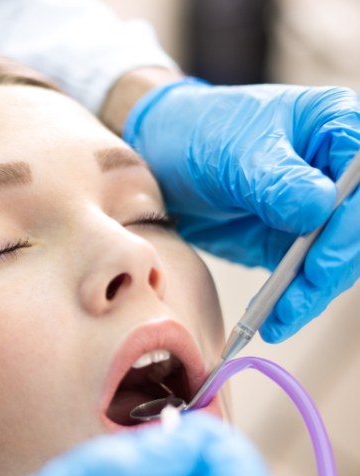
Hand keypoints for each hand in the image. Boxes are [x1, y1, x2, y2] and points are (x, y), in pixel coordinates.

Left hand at [123, 79, 359, 341]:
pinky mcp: (293, 242)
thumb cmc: (198, 135)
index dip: (351, 225)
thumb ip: (276, 180)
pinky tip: (271, 319)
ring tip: (278, 321)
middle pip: (356, 228)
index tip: (320, 261)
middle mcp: (335, 172)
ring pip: (335, 259)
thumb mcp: (233, 152)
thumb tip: (318, 209)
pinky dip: (290, 300)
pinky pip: (303, 277)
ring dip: (311, 294)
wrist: (160, 161)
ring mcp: (316, 211)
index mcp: (335, 128)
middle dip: (330, 269)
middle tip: (295, 303)